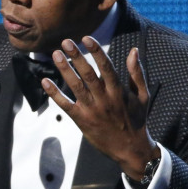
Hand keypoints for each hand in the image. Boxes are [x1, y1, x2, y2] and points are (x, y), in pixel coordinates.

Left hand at [42, 36, 159, 179]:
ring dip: (65, 70)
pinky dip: (55, 94)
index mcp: (119, 91)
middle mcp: (105, 99)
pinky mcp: (82, 121)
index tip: (86, 38)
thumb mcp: (142, 95)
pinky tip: (45, 82)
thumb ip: (137, 73)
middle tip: (65, 41)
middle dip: (77, 57)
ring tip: (55, 54)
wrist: (131, 149)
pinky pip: (66, 105)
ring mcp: (92, 110)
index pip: (106, 67)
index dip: (96, 51)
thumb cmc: (137, 119)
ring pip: (76, 87)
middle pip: (88, 74)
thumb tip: (134, 50)